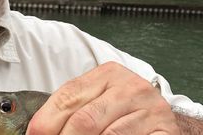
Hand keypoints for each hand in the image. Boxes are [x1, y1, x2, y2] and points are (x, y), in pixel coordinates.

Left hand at [27, 61, 179, 134]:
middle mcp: (130, 87)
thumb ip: (70, 108)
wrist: (161, 120)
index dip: (47, 120)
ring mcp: (150, 110)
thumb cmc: (121, 111)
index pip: (68, 96)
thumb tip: (37, 130)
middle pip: (85, 119)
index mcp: (107, 74)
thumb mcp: (96, 99)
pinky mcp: (165, 131)